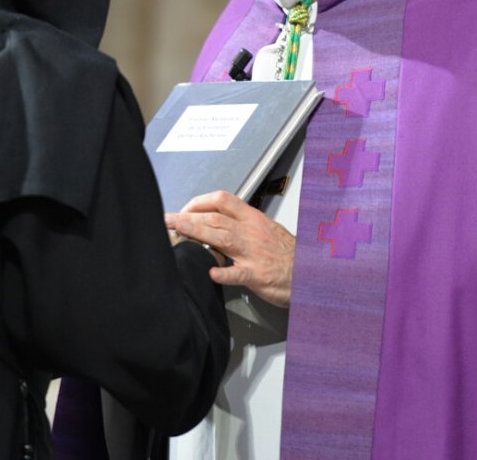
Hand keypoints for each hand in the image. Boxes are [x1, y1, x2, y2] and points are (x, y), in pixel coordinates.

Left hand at [165, 190, 294, 307]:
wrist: (309, 271)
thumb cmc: (286, 253)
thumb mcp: (264, 229)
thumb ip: (241, 224)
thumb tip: (215, 221)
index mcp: (253, 219)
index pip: (222, 200)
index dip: (199, 202)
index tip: (184, 208)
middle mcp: (251, 232)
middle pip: (215, 218)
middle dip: (188, 217)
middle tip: (168, 220)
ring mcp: (254, 253)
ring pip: (222, 238)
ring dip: (197, 234)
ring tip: (179, 232)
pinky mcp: (258, 275)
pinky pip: (239, 273)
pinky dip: (224, 273)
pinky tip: (211, 273)